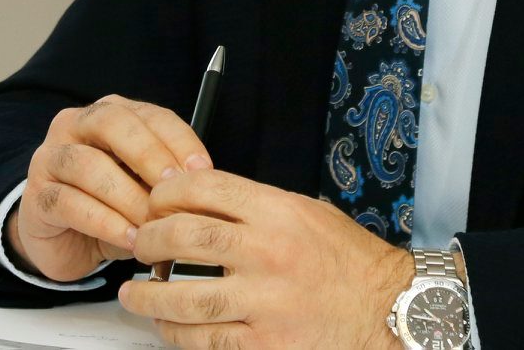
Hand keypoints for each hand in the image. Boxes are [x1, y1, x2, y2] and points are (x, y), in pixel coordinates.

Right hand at [8, 94, 213, 282]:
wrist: (66, 241)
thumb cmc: (114, 206)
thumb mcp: (146, 187)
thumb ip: (169, 179)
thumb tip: (209, 186)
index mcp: (110, 114)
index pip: (148, 113)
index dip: (178, 139)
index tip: (203, 169)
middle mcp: (75, 125)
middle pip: (110, 123)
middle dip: (148, 154)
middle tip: (173, 188)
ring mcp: (50, 158)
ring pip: (87, 164)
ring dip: (126, 196)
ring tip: (152, 225)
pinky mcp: (36, 197)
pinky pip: (69, 203)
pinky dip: (104, 222)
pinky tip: (129, 239)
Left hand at [118, 168, 415, 348]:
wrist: (389, 310)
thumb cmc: (352, 263)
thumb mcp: (308, 213)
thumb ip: (258, 207)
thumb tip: (206, 203)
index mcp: (278, 213)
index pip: (205, 188)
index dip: (168, 192)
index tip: (155, 201)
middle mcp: (268, 253)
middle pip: (185, 237)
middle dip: (150, 240)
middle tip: (139, 245)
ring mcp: (265, 302)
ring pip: (186, 297)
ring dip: (150, 296)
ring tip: (134, 294)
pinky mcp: (266, 344)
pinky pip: (207, 340)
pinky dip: (179, 334)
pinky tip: (168, 328)